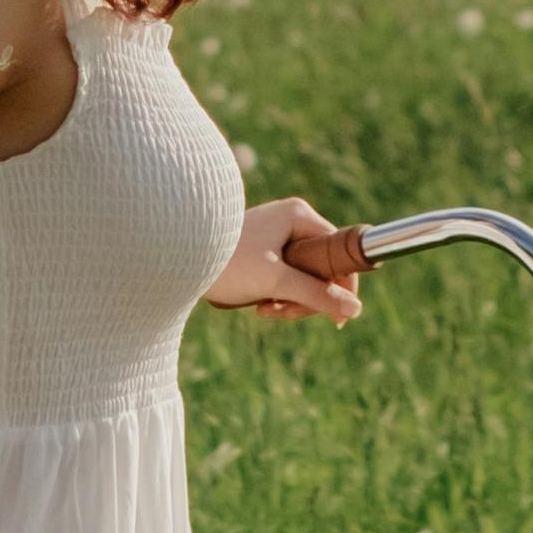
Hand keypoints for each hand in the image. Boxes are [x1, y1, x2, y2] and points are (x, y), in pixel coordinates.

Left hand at [211, 198, 365, 321]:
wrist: (176, 260)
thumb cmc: (225, 264)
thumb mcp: (274, 283)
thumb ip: (315, 295)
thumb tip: (355, 309)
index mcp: (299, 215)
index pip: (337, 252)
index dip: (341, 285)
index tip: (336, 317)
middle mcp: (291, 219)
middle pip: (321, 268)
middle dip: (306, 297)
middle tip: (283, 312)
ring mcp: (277, 235)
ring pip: (304, 277)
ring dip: (290, 301)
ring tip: (265, 310)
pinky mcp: (264, 251)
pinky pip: (287, 278)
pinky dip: (277, 296)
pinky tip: (259, 305)